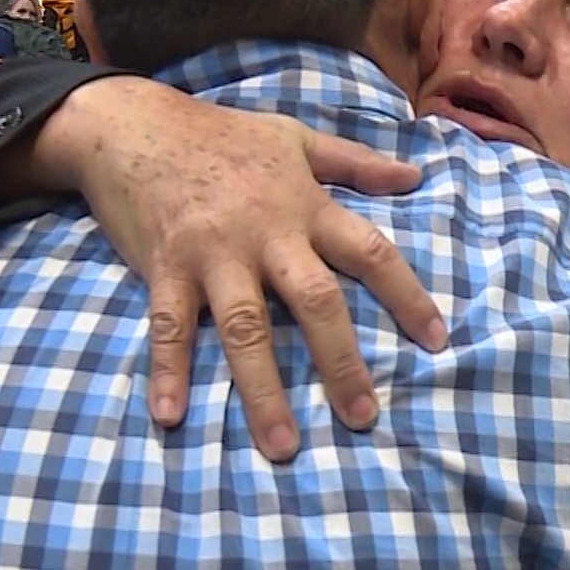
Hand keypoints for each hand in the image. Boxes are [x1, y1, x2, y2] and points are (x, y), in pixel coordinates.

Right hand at [22, 77, 447, 460]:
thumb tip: (414, 178)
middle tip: (363, 416)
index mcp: (304, 205)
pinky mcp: (164, 268)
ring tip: (282, 446)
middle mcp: (265, 233)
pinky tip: (170, 415)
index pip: (369, 251)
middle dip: (341, 362)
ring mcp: (213, 253)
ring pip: (246, 327)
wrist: (133, 123)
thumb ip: (354, 164)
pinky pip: (169, 327)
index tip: (436, 340)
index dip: (406, 295)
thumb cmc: (219, 133)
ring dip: (263, 390)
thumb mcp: (294, 138)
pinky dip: (167, 371)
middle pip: (314, 301)